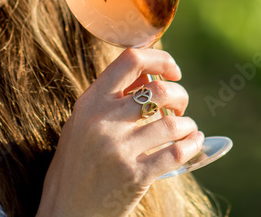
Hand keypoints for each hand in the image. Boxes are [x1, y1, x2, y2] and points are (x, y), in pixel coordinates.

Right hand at [36, 48, 203, 216]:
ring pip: (171, 123)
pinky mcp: (134, 175)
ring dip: (187, 124)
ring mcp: (118, 148)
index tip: (173, 71)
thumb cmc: (75, 168)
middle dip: (179, 95)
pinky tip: (195, 143)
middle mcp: (103, 121)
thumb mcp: (80, 125)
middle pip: (158, 90)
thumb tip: (148, 76)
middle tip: (180, 108)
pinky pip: (177, 152)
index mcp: (89, 102)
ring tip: (186, 129)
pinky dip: (193, 144)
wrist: (65, 213)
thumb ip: (108, 100)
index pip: (130, 60)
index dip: (160, 59)